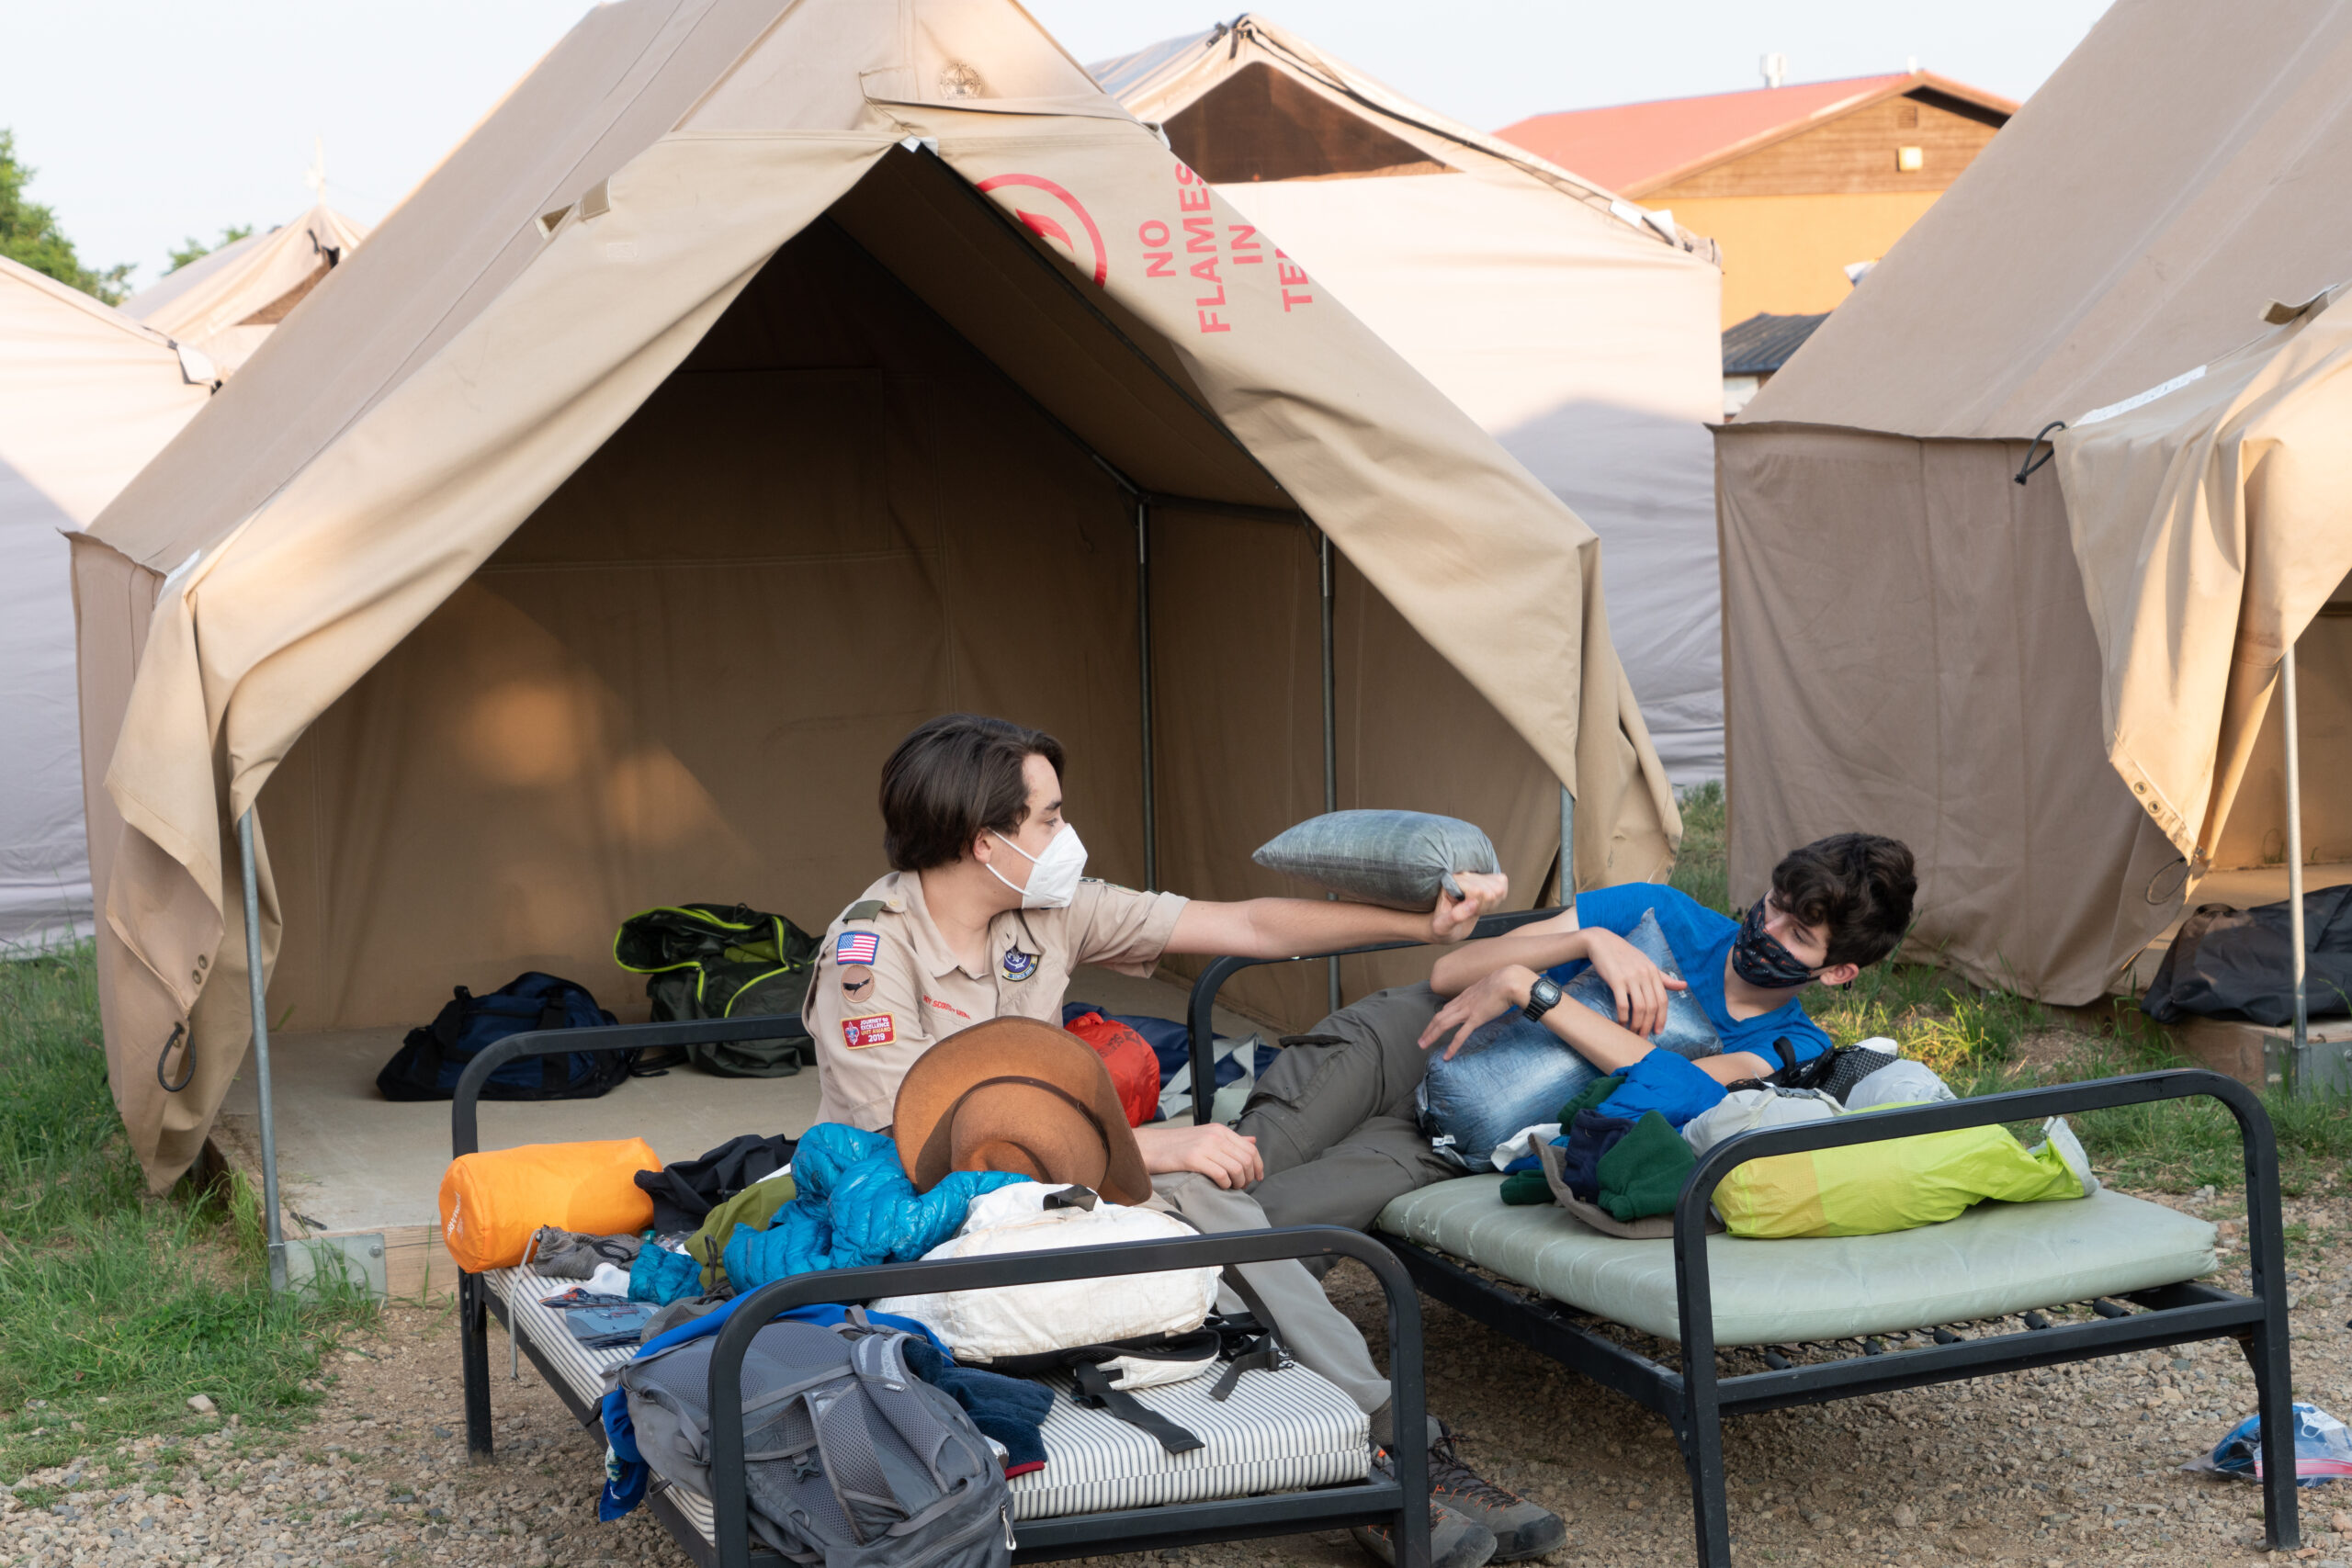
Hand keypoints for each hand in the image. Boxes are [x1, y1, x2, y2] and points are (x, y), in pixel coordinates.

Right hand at [1134, 1122, 1263, 1189]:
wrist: (1152, 1146)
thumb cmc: (1179, 1145)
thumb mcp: (1208, 1136)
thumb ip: (1231, 1139)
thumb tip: (1253, 1140)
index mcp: (1220, 1130)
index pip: (1250, 1148)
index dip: (1258, 1166)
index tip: (1257, 1177)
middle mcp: (1215, 1136)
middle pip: (1247, 1159)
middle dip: (1249, 1176)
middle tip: (1242, 1185)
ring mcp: (1205, 1146)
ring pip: (1237, 1168)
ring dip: (1238, 1183)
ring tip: (1231, 1187)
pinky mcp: (1194, 1159)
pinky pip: (1221, 1174)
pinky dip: (1225, 1184)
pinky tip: (1220, 1186)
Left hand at [1417, 964, 1535, 1059]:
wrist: (1510, 980)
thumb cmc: (1506, 981)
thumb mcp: (1491, 984)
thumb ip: (1486, 992)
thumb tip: (1491, 994)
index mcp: (1466, 994)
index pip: (1447, 1008)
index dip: (1438, 1018)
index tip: (1433, 1025)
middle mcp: (1462, 1002)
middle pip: (1439, 1016)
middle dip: (1428, 1029)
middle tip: (1421, 1040)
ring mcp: (1467, 1011)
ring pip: (1443, 1024)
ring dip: (1431, 1035)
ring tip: (1423, 1045)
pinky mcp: (1476, 1019)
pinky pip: (1460, 1035)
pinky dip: (1452, 1046)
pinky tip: (1447, 1056)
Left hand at [1425, 870, 1508, 944]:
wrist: (1446, 926)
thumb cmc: (1442, 927)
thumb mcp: (1443, 926)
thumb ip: (1457, 915)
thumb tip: (1474, 903)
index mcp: (1450, 883)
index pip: (1478, 891)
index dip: (1477, 907)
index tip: (1467, 913)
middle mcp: (1462, 874)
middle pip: (1491, 890)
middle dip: (1484, 906)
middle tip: (1471, 912)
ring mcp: (1474, 874)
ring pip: (1499, 886)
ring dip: (1491, 902)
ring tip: (1476, 908)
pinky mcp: (1484, 876)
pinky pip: (1502, 881)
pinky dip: (1498, 897)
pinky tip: (1484, 903)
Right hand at [1581, 927, 1685, 1037]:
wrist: (1602, 942)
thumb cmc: (1624, 955)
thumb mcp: (1646, 963)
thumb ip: (1664, 977)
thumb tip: (1684, 986)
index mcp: (1653, 972)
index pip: (1663, 1000)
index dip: (1662, 1018)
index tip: (1657, 1031)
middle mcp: (1645, 974)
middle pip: (1652, 1006)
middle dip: (1649, 1025)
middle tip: (1643, 1037)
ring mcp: (1631, 977)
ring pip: (1639, 1007)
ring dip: (1637, 1024)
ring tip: (1633, 1033)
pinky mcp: (1616, 979)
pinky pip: (1623, 1004)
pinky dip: (1623, 1017)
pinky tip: (1621, 1023)